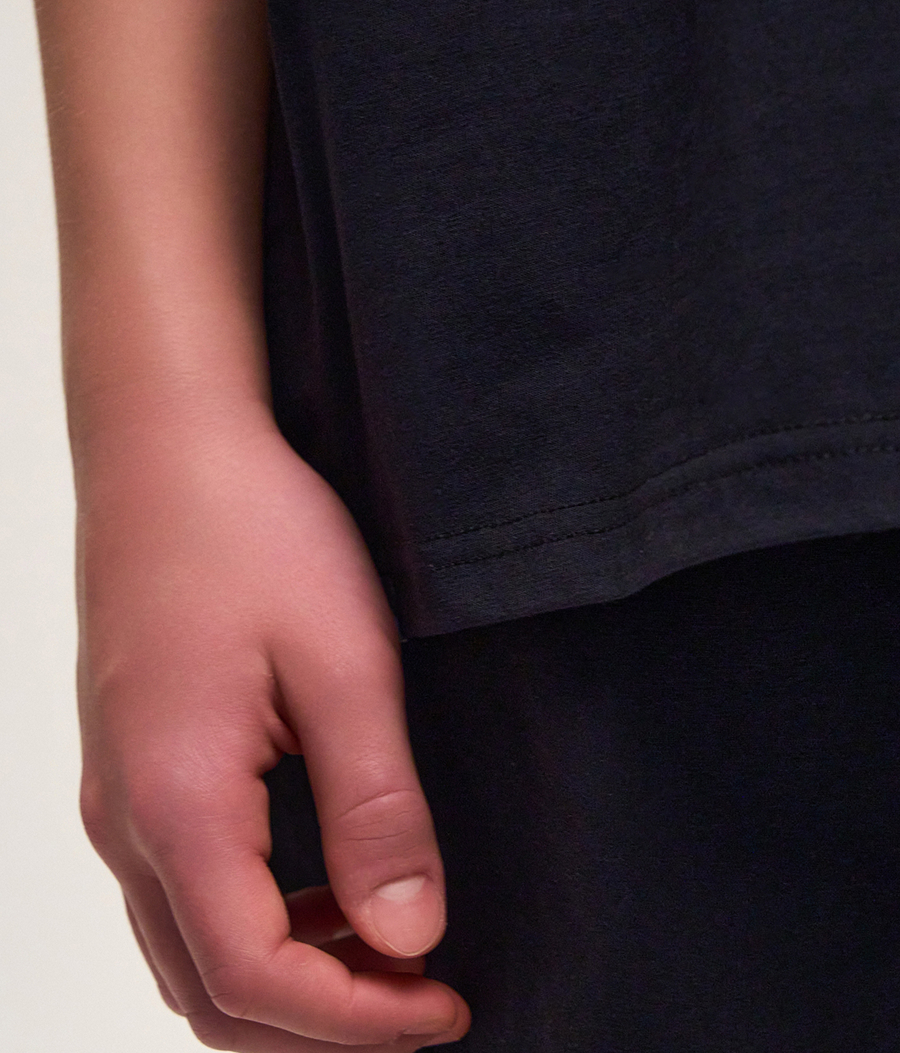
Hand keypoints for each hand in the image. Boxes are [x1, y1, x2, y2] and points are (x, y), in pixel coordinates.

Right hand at [76, 417, 470, 1050]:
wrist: (167, 446)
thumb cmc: (251, 532)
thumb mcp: (343, 665)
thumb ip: (376, 810)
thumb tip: (408, 938)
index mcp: (177, 803)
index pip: (255, 979)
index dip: (358, 1020)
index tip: (445, 1008)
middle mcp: (126, 819)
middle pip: (208, 992)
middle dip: (320, 1025)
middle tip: (422, 1002)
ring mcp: (118, 792)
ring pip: (188, 948)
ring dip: (287, 979)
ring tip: (387, 952)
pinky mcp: (134, 762)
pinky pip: (183, 888)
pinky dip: (255, 924)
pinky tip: (326, 886)